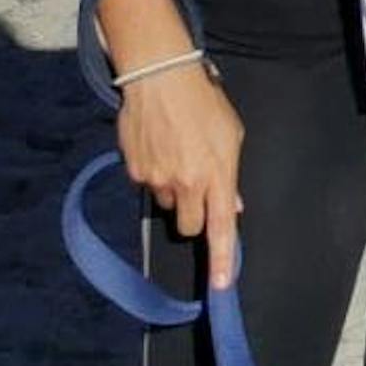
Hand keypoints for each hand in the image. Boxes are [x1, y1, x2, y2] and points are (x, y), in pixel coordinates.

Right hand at [119, 61, 245, 289]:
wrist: (160, 79)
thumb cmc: (203, 104)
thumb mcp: (231, 136)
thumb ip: (229, 176)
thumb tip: (230, 207)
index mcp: (216, 175)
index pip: (221, 229)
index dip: (221, 260)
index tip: (220, 286)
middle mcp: (186, 183)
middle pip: (189, 226)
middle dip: (194, 214)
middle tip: (197, 186)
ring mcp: (157, 179)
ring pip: (168, 204)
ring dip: (174, 190)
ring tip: (178, 154)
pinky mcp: (134, 172)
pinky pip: (147, 186)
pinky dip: (154, 174)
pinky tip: (159, 147)